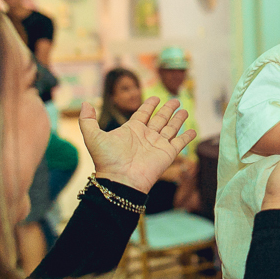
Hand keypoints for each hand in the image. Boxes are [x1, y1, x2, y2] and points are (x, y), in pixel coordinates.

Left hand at [78, 97, 195, 192]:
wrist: (121, 180)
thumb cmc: (107, 160)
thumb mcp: (93, 136)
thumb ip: (88, 120)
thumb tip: (86, 104)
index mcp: (131, 130)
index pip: (143, 114)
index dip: (149, 105)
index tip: (155, 98)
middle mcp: (146, 136)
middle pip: (159, 119)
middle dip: (167, 110)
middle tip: (175, 100)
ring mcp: (158, 145)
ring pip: (171, 128)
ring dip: (178, 119)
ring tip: (184, 110)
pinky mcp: (168, 153)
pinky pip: (180, 142)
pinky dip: (187, 136)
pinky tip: (193, 130)